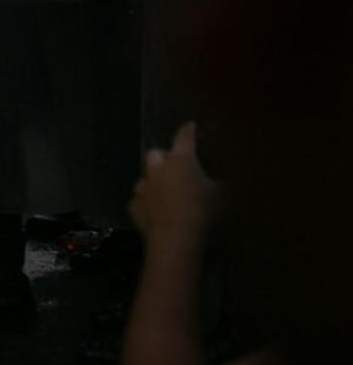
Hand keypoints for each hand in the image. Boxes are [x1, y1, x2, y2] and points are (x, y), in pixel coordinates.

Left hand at [129, 122, 217, 254]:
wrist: (175, 239)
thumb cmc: (204, 213)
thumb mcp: (223, 195)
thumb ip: (224, 183)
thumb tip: (230, 178)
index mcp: (181, 161)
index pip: (184, 138)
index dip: (188, 130)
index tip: (190, 125)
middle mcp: (158, 170)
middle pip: (156, 154)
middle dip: (164, 158)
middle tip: (176, 168)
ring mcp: (143, 188)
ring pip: (145, 177)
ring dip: (154, 182)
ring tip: (167, 193)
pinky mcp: (134, 206)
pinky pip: (140, 200)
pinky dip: (148, 203)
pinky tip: (158, 212)